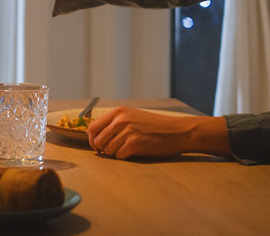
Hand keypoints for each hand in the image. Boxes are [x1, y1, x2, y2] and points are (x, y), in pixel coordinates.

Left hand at [86, 106, 230, 158]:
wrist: (177, 131)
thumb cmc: (155, 126)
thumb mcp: (132, 116)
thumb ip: (115, 122)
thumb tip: (97, 135)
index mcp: (118, 112)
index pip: (92, 127)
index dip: (92, 139)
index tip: (96, 146)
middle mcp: (120, 120)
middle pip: (97, 140)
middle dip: (102, 149)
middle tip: (111, 152)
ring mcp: (127, 131)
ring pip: (107, 149)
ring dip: (114, 153)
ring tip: (126, 150)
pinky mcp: (135, 144)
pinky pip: (119, 155)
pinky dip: (123, 157)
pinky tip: (133, 153)